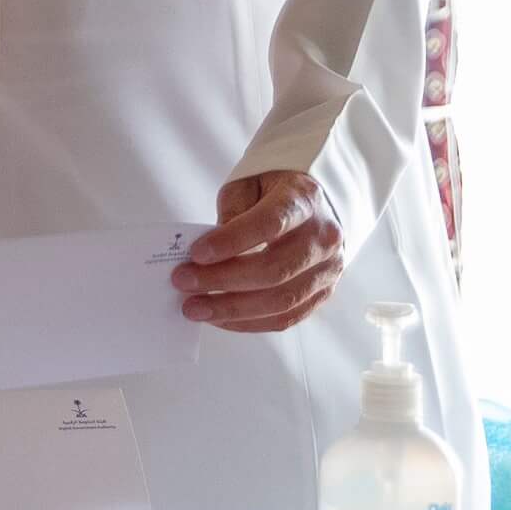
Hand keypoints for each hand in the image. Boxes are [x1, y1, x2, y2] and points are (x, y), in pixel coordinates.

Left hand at [172, 172, 345, 332]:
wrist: (312, 206)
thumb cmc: (272, 194)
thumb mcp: (247, 187)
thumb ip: (231, 213)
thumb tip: (207, 254)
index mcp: (304, 202)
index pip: (269, 224)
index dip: (231, 242)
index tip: (196, 254)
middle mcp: (323, 238)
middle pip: (273, 269)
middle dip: (222, 280)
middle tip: (183, 282)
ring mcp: (327, 269)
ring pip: (281, 300)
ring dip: (232, 309)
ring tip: (194, 308)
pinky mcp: (322, 293)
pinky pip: (286, 317)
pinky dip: (248, 322)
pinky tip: (219, 318)